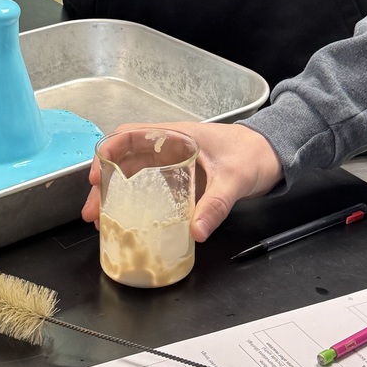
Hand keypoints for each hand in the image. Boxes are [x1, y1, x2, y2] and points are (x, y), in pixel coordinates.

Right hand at [81, 121, 283, 242]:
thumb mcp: (235, 179)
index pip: (131, 135)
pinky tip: (129, 220)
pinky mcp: (182, 178)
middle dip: (104, 182)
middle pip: (126, 158)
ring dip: (115, 193)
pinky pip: (150, 186)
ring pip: (134, 173)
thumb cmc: (253, 154)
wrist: (273, 154)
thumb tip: (196, 231)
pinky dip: (134, 200)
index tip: (95, 176)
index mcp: (176, 136)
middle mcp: (170, 146)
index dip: (108, 152)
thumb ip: (215, 205)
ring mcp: (174, 162)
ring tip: (101, 219)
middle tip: (93, 210)